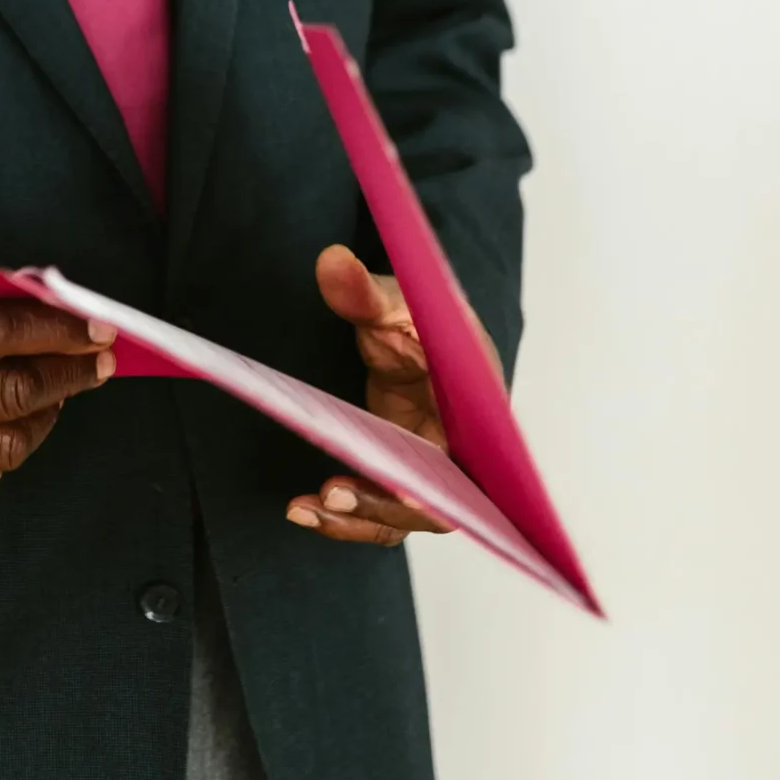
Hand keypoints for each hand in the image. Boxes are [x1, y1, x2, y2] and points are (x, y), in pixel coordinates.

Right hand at [0, 277, 115, 530]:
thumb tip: (48, 319)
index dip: (55, 330)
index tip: (96, 328)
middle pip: (12, 394)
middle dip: (68, 373)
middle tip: (97, 360)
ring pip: (10, 445)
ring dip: (44, 414)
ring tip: (53, 390)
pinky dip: (5, 448)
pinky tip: (2, 424)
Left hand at [286, 243, 458, 547]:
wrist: (414, 331)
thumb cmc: (420, 318)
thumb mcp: (395, 301)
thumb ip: (366, 292)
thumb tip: (332, 261)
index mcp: (477, 409)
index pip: (470, 462)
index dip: (441, 484)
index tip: (402, 488)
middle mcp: (462, 450)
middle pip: (434, 501)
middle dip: (383, 504)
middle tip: (333, 491)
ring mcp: (429, 467)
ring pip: (400, 513)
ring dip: (355, 518)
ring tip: (304, 508)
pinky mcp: (399, 473)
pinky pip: (378, 507)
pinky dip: (344, 515)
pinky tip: (302, 508)